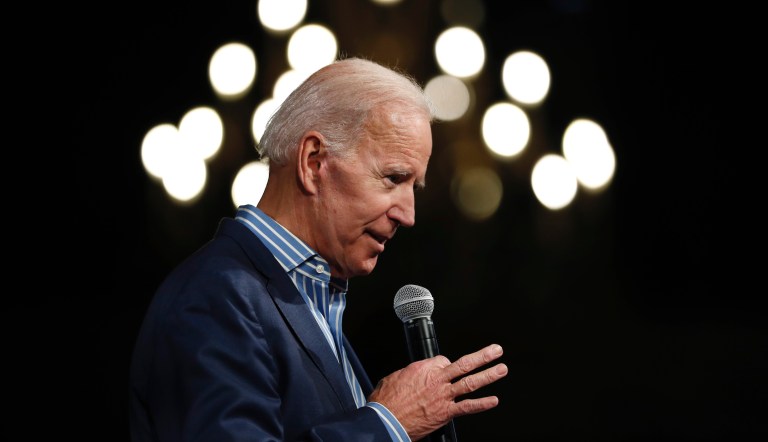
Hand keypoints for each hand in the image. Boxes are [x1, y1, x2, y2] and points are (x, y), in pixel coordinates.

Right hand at [368, 343, 507, 440]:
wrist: (386, 420)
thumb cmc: (386, 401)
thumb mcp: (394, 377)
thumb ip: (410, 374)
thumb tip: (413, 375)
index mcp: (424, 368)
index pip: (444, 360)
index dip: (447, 363)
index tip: (448, 366)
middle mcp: (437, 380)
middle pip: (465, 364)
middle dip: (483, 357)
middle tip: (496, 351)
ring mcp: (443, 396)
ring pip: (470, 382)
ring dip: (488, 375)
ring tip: (502, 369)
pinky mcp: (445, 413)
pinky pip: (468, 407)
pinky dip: (482, 404)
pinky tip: (494, 400)